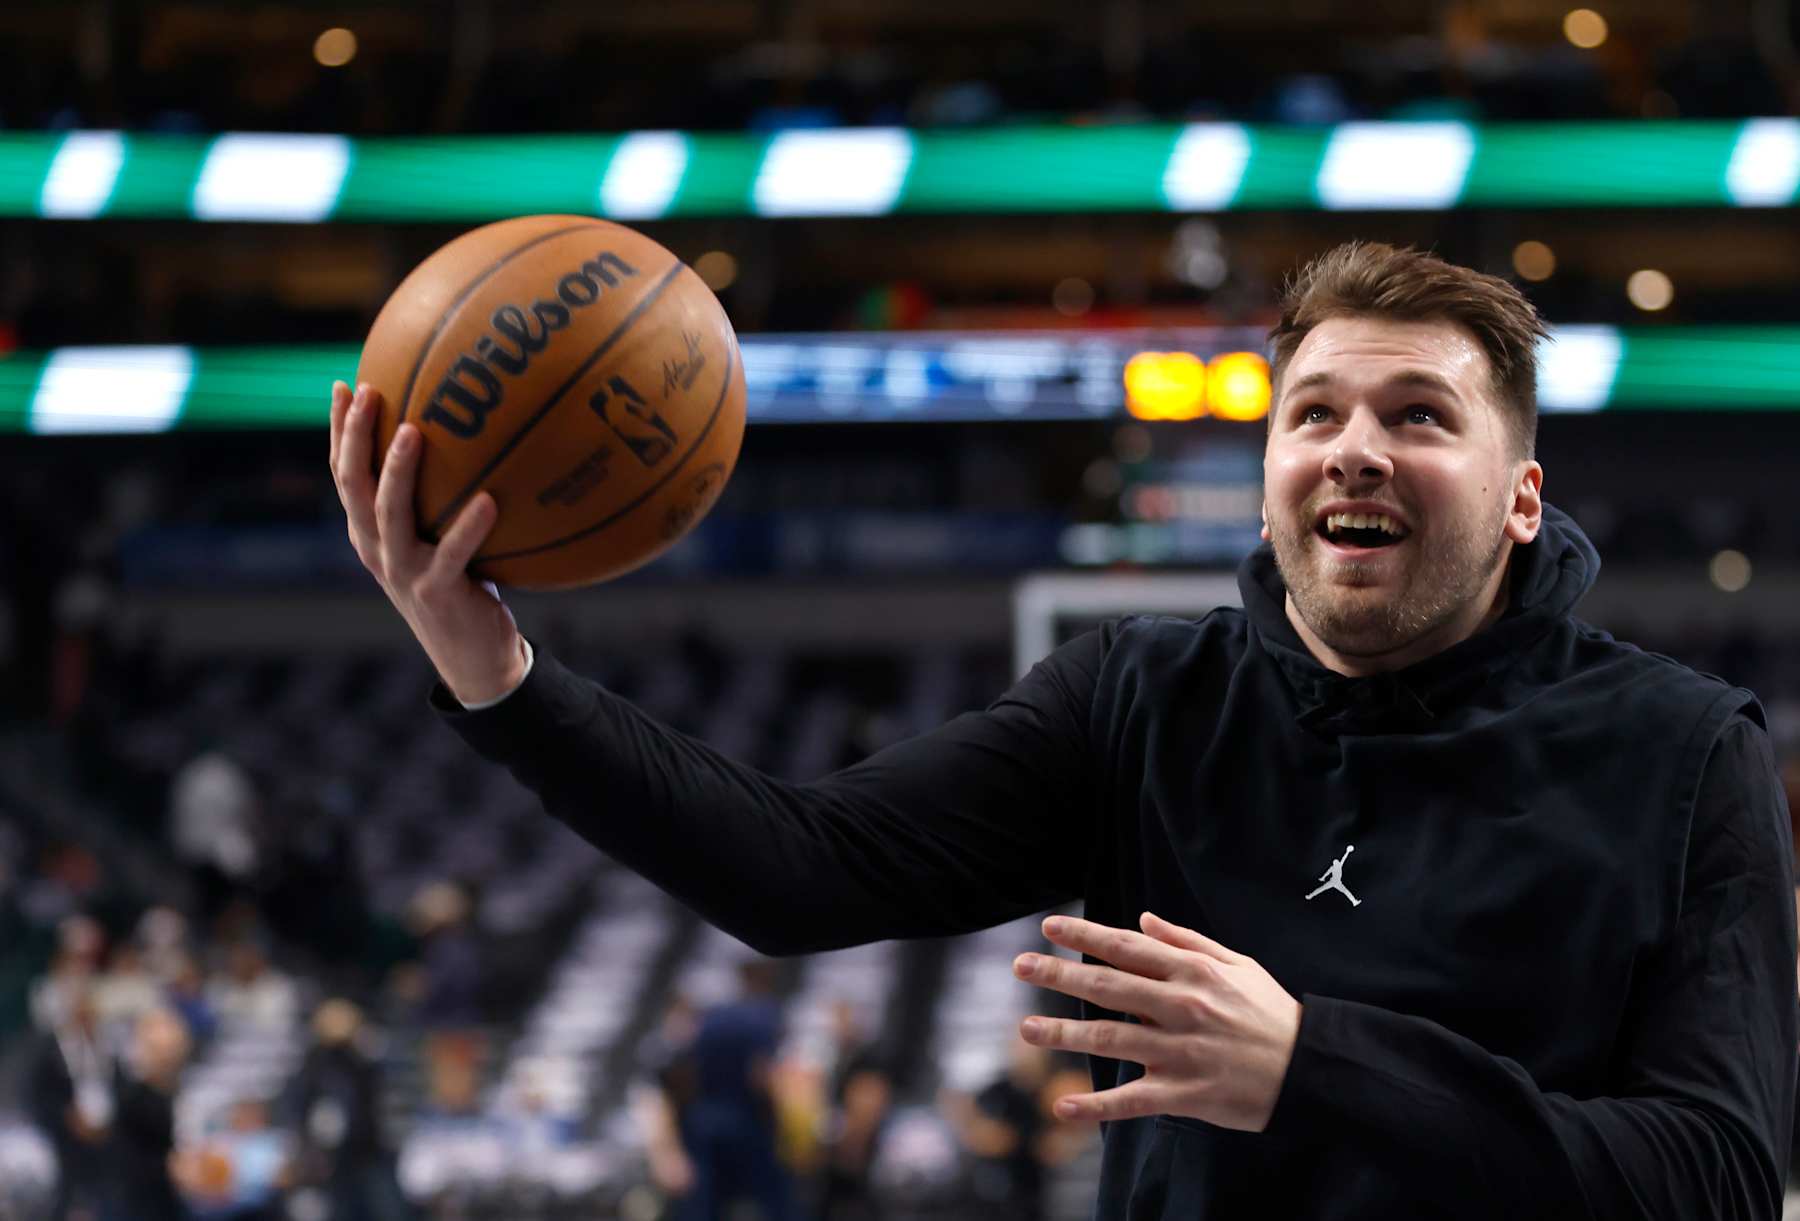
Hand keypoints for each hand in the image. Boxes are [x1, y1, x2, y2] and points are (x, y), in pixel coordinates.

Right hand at [329, 380, 527, 704]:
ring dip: (398, 471)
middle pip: (354, 485)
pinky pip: (453, 553)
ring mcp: (404, 572)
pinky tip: (489, 499)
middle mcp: (377, 550)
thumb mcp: (440, 541)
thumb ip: (440, 500)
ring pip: (390, 514)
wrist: (473, 658)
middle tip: (370, 392)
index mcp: (370, 535)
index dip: (339, 431)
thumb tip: (469, 440)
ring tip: (412, 432)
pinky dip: (469, 526)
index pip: (344, 475)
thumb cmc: (464, 587)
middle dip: (354, 437)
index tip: (346, 383)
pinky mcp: (439, 592)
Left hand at [1012, 912, 1301, 1132]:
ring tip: (1026, 1030)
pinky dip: (1095, 1107)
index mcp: (1193, 972)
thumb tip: (1143, 918)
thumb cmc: (1270, 1012)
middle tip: (1019, 966)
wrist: (1311, 1068)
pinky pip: (1132, 1101)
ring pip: (1109, 1039)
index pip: (1127, 948)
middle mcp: (1181, 1007)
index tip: (1048, 928)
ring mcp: (1180, 1052)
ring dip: (1063, 1034)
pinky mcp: (1184, 1094)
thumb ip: (1186, 941)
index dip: (1084, 936)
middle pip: (1107, 987)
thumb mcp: (1237, 964)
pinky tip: (1061, 1107)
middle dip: (1059, 974)